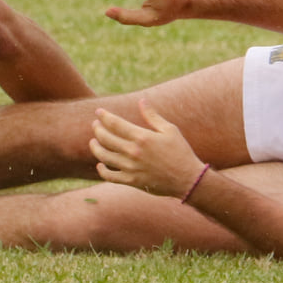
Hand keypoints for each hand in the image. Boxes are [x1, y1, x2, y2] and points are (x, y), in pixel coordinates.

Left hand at [90, 100, 205, 199]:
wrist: (188, 180)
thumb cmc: (181, 152)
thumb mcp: (169, 130)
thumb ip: (152, 116)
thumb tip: (142, 100)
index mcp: (142, 137)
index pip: (115, 123)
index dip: (104, 116)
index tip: (98, 112)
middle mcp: (133, 152)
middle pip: (106, 138)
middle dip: (97, 129)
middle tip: (95, 125)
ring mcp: (131, 168)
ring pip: (104, 156)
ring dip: (95, 147)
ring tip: (93, 142)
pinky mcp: (132, 181)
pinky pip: (110, 176)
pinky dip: (102, 170)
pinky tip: (100, 164)